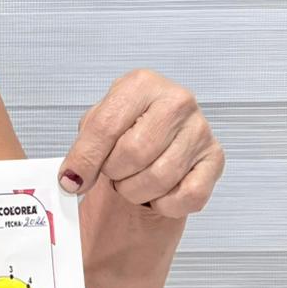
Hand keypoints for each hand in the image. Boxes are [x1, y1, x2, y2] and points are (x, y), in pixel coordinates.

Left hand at [58, 68, 224, 217]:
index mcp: (141, 84)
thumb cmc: (127, 125)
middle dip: (114, 173)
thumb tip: (72, 179)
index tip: (71, 179)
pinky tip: (157, 190)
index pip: (105, 126)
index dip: (85, 159)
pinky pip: (187, 197)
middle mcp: (177, 101)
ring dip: (135, 190)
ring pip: (159, 179)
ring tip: (132, 177)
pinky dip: (165, 203)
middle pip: (133, 154)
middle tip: (113, 171)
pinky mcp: (215, 159)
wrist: (158, 131)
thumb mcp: (98, 123)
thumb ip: (84, 149)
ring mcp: (200, 130)